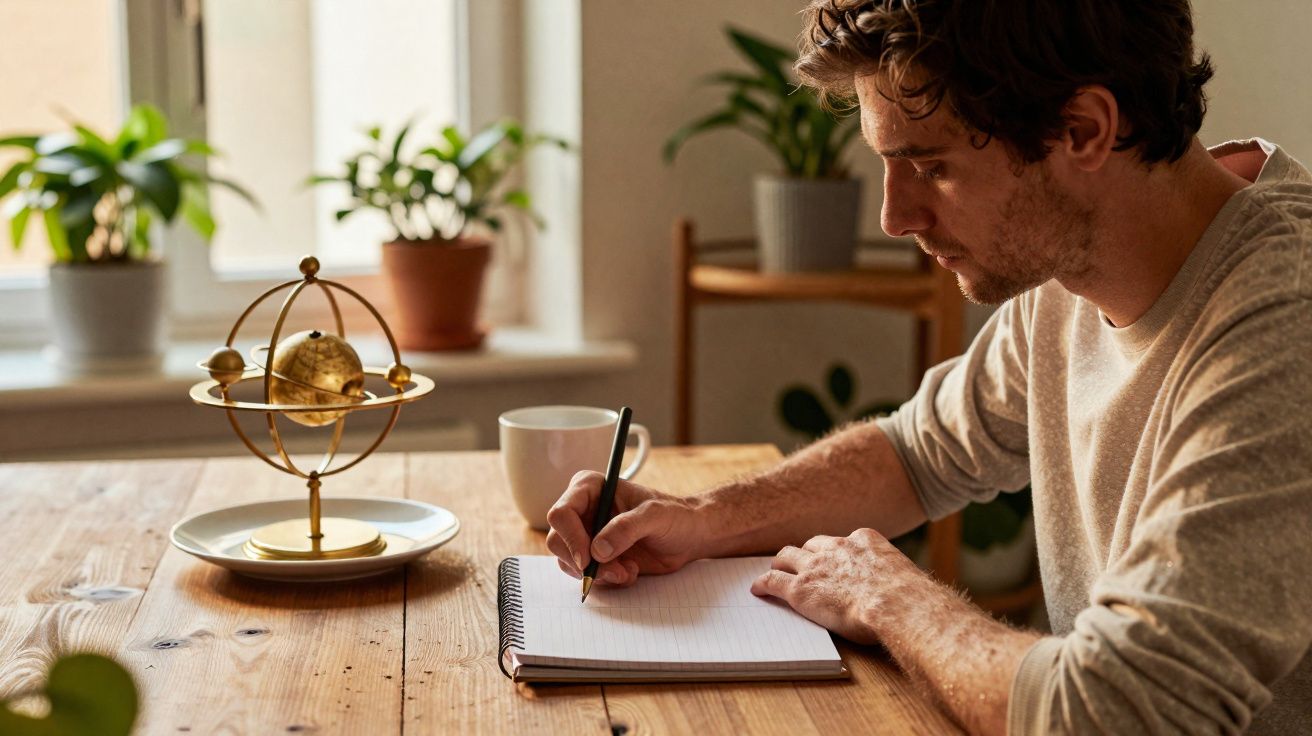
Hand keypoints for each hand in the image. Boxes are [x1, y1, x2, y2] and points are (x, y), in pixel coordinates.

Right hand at [545, 470, 705, 586]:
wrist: (688, 536)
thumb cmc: (675, 516)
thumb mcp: (655, 515)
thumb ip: (627, 528)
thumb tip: (597, 550)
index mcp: (590, 488)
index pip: (561, 513)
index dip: (570, 538)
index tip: (589, 558)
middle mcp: (583, 511)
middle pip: (557, 541)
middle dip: (584, 562)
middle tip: (614, 571)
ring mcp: (586, 535)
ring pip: (569, 562)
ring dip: (598, 574)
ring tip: (629, 570)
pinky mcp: (594, 557)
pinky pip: (585, 575)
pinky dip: (606, 580)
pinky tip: (630, 571)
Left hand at [750, 528, 927, 644]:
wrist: (897, 604)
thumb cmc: (908, 599)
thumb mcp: (903, 577)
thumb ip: (891, 578)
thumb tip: (899, 592)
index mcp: (863, 540)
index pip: (842, 542)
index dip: (834, 553)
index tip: (832, 560)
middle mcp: (836, 547)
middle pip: (810, 545)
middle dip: (804, 554)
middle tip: (798, 563)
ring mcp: (815, 567)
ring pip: (787, 556)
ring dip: (781, 563)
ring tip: (775, 570)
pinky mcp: (800, 588)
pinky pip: (773, 580)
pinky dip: (764, 583)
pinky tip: (758, 589)